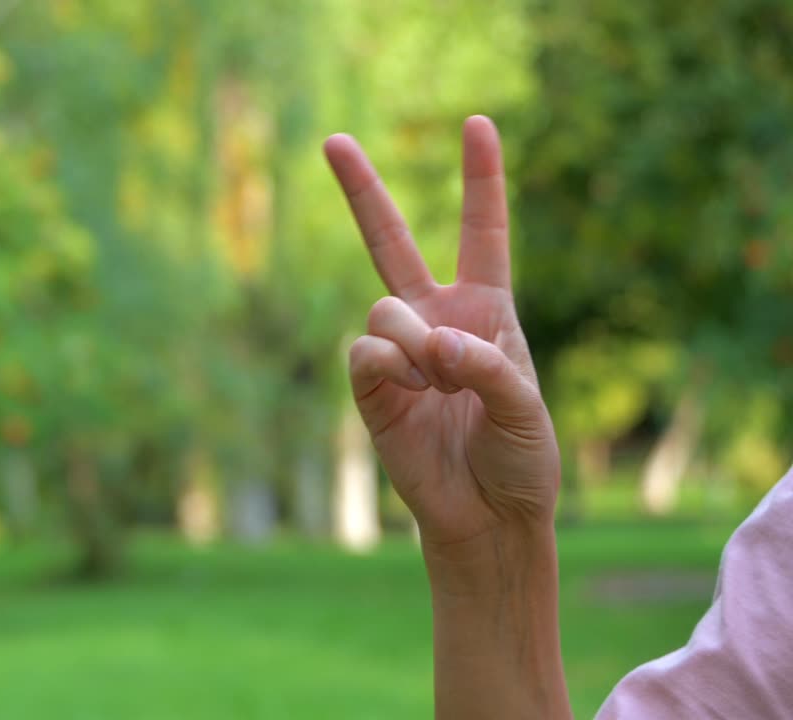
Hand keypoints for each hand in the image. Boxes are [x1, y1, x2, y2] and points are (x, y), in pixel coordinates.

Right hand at [325, 116, 560, 547]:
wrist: (486, 516)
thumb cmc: (520, 458)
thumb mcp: (527, 406)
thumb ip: (485, 365)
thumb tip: (427, 342)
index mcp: (488, 309)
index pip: (482, 231)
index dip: (481, 178)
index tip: (478, 124)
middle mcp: (437, 319)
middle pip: (391, 241)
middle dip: (361, 190)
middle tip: (332, 140)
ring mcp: (399, 351)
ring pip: (383, 308)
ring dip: (414, 343)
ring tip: (438, 384)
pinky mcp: (370, 387)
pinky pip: (365, 351)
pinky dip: (392, 368)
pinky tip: (412, 391)